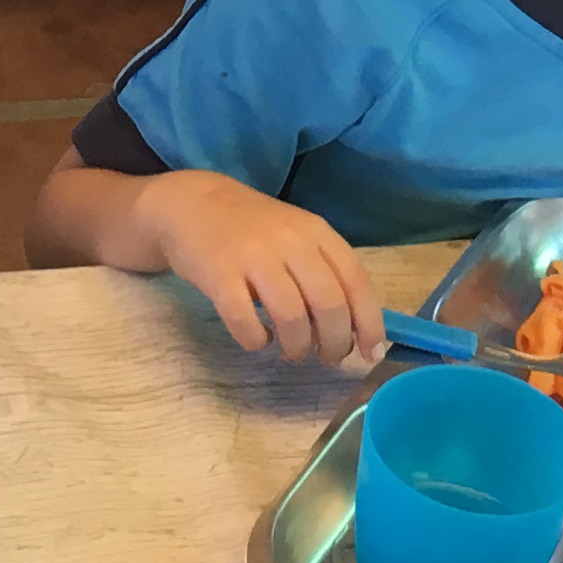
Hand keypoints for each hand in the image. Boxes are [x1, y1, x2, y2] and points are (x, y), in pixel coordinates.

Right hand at [134, 171, 385, 366]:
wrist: (191, 204)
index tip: (371, 353)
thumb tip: (357, 327)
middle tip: (327, 358)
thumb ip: (326, 271)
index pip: (356, 281)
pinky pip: (245, 322)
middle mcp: (291, 242)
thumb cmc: (253, 228)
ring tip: (292, 352)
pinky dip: (257, 341)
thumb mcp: (297, 236)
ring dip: (297, 348)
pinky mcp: (219, 275)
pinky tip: (258, 339)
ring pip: (292, 318)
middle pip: (328, 304)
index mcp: (317, 232)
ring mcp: (254, 257)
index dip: (369, 322)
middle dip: (334, 343)